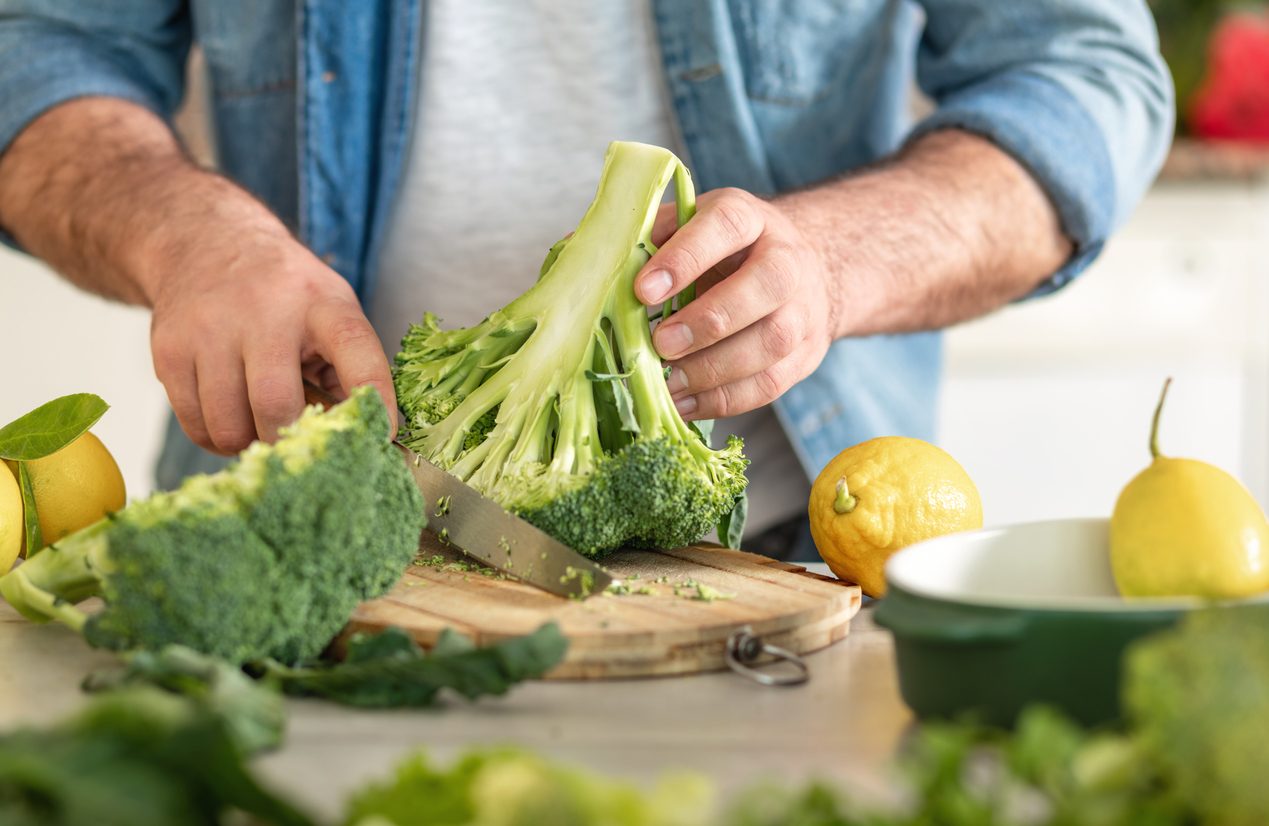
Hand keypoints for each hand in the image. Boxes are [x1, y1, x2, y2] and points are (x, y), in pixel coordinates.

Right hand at [0, 98, 397, 456]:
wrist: (208, 244)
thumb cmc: (287, 295)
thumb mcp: (331, 311)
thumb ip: (350, 370)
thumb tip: (367, 437)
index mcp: (322, 304)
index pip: (356, 352)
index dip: (374, 397)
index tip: (382, 433)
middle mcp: (265, 313)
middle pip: (276, 406)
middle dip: (291, 441)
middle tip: (299, 443)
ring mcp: (210, 331)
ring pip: (230, 427)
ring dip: (252, 444)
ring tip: (262, 425)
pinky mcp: (170, 352)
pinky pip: (196, 426)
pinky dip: (218, 439)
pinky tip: (232, 417)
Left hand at [636, 188, 836, 420]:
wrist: (800, 272)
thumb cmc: (726, 251)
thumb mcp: (690, 228)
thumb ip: (645, 238)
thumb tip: (576, 255)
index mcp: (750, 218)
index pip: (726, 226)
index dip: (686, 257)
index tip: (644, 290)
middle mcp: (788, 259)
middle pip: (765, 286)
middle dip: (709, 320)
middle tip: (661, 344)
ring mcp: (804, 310)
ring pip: (772, 342)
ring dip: (714, 370)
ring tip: (668, 383)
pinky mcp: (806, 354)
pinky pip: (770, 384)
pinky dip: (723, 400)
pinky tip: (684, 403)